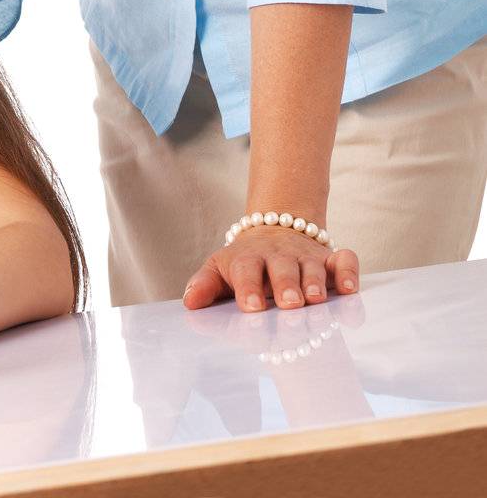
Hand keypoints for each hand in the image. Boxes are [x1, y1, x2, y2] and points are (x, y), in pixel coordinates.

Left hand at [182, 225, 359, 311]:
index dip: (248, 287)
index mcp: (248, 259)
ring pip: (312, 266)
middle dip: (286, 285)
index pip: (246, 270)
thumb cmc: (244, 265)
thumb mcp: (220, 270)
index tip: (251, 307)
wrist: (273, 233)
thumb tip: (190, 303)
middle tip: (289, 304)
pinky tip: (351, 289)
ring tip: (315, 299)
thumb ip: (205, 285)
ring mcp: (305, 257)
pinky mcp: (329, 259)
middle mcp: (278, 256)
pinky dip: (349, 271)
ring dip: (315, 282)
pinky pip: (344, 260)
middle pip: (282, 268)